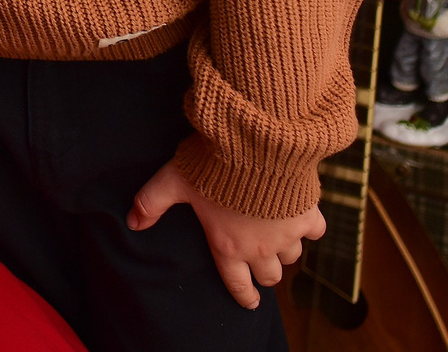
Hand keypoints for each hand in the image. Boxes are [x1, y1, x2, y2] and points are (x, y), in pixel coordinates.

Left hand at [128, 159, 323, 309]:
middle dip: (264, 273)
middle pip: (270, 276)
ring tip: (277, 237)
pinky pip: (316, 232)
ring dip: (285, 250)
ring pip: (292, 257)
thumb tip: (132, 221)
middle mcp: (261, 248)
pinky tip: (302, 217)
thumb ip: (151, 202)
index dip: (244, 296)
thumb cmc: (212, 166)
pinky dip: (310, 227)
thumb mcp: (174, 181)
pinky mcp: (308, 215)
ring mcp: (288, 234)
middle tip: (259, 262)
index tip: (249, 303)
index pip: (237, 284)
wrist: (256, 145)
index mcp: (228, 246)